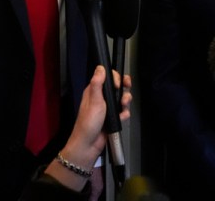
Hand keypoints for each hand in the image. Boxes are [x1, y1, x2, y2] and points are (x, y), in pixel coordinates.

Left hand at [44, 66, 131, 191]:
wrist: (89, 145)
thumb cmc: (88, 123)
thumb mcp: (94, 101)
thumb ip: (97, 84)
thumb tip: (100, 67)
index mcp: (94, 91)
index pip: (108, 77)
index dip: (115, 78)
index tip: (118, 84)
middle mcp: (102, 98)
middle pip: (117, 87)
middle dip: (124, 89)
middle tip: (126, 91)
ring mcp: (108, 108)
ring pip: (122, 98)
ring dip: (125, 101)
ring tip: (123, 107)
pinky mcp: (113, 117)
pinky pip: (123, 111)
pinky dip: (125, 113)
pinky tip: (122, 117)